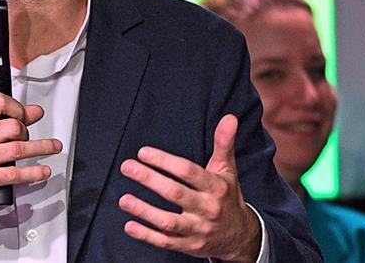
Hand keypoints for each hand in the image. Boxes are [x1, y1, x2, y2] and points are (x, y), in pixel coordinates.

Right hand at [0, 93, 61, 247]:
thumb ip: (1, 121)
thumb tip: (32, 112)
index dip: (17, 108)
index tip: (26, 114)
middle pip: (12, 126)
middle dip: (27, 131)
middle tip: (29, 137)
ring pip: (17, 148)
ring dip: (40, 148)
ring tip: (52, 147)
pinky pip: (15, 173)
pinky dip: (34, 172)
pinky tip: (42, 170)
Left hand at [119, 114, 261, 261]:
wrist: (240, 235)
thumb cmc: (227, 196)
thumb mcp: (227, 169)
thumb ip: (224, 143)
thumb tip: (229, 118)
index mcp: (216, 187)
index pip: (188, 172)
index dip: (165, 161)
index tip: (143, 152)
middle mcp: (207, 208)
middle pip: (175, 193)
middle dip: (149, 179)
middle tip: (127, 167)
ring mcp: (198, 229)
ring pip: (169, 221)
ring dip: (144, 211)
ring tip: (124, 199)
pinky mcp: (189, 245)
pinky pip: (166, 242)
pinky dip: (147, 235)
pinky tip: (130, 226)